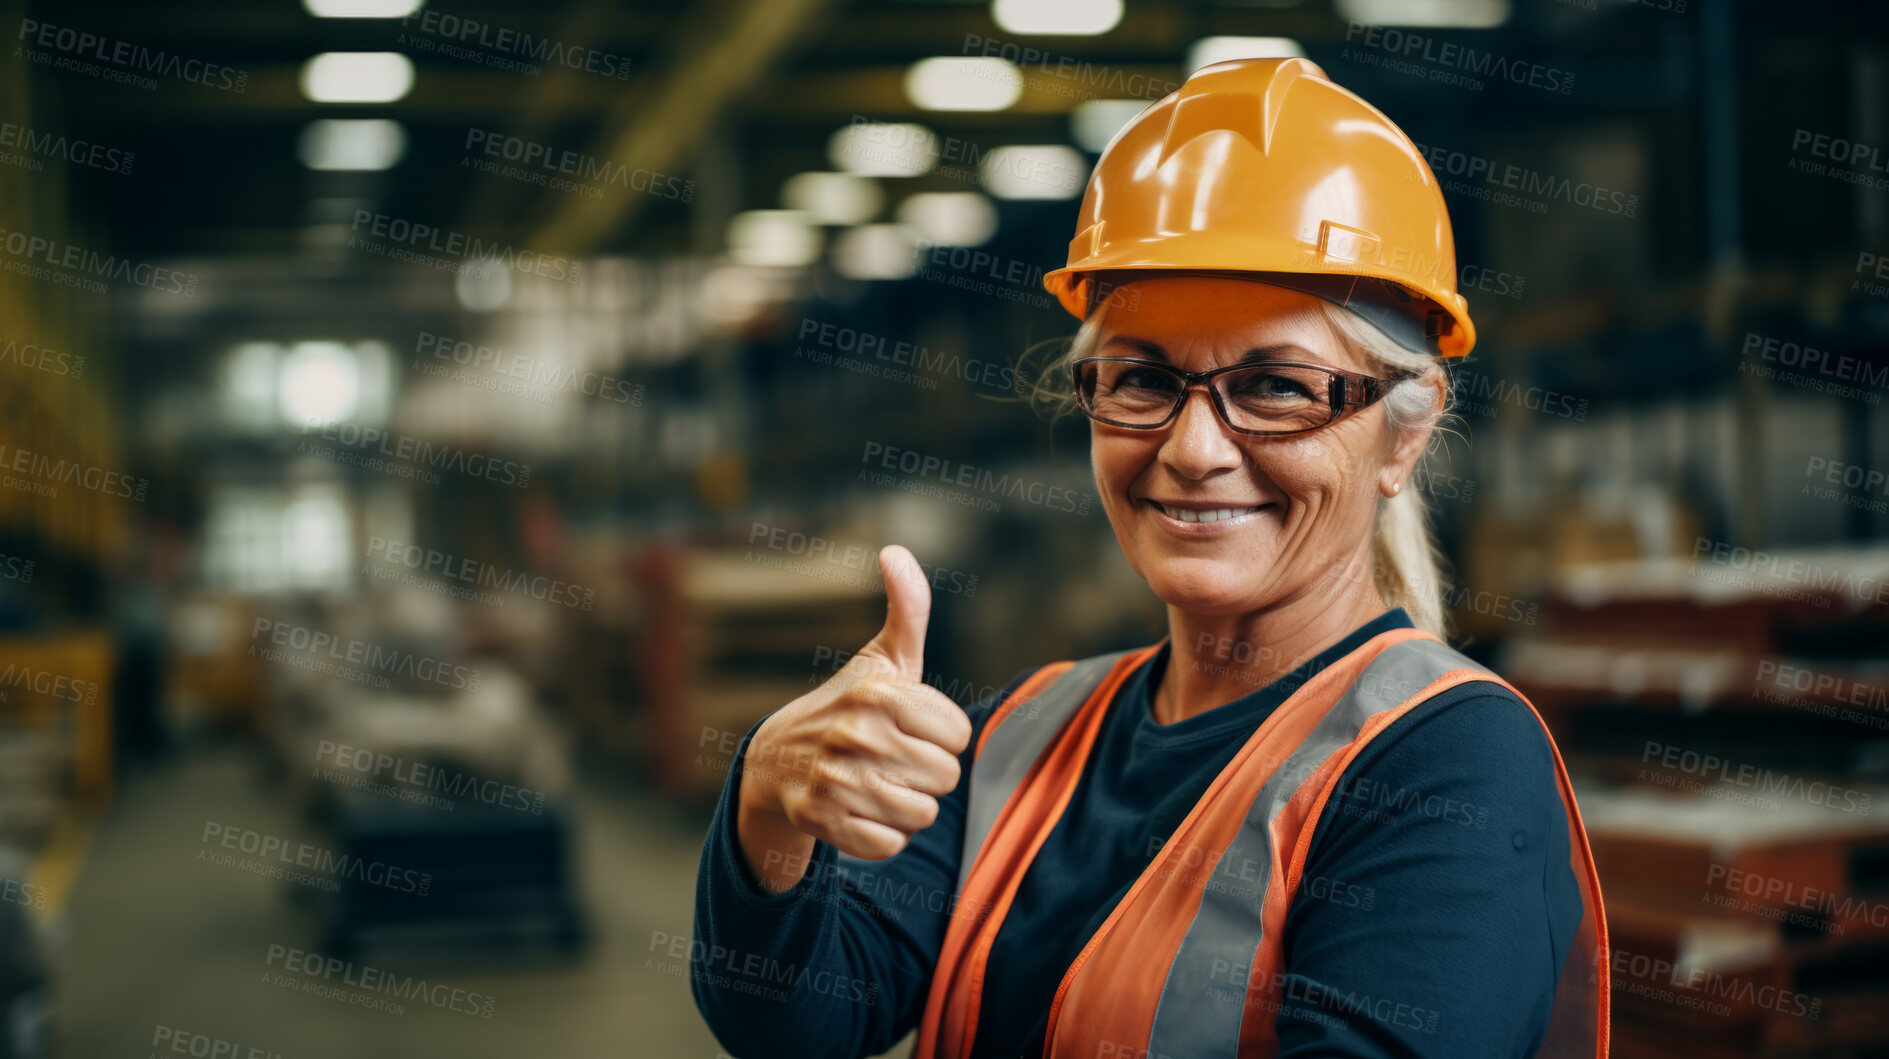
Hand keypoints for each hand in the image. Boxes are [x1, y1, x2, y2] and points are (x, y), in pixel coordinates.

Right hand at [735, 545, 971, 890]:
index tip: (910, 729)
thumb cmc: (848, 707)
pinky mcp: (821, 821)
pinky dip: (881, 835)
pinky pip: (889, 845)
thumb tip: (896, 551)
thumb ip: (907, 609)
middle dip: (924, 774)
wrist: (775, 762)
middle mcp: (854, 734)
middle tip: (892, 760)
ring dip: (905, 807)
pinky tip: (859, 811)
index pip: (959, 736)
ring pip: (920, 815)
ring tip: (876, 785)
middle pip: (945, 778)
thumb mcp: (881, 659)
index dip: (940, 737)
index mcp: (878, 693)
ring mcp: (835, 780)